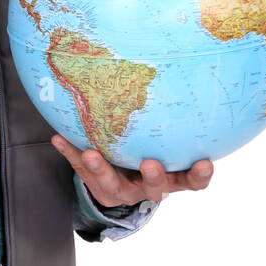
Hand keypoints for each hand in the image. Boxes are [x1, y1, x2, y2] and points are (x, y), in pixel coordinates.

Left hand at [50, 133, 213, 206]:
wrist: (123, 185)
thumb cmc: (153, 155)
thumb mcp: (168, 146)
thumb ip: (176, 125)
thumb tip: (183, 75)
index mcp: (172, 178)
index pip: (192, 181)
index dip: (199, 175)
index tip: (205, 163)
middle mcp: (148, 188)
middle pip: (156, 188)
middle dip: (154, 177)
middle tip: (151, 164)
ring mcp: (122, 190)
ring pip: (111, 183)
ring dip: (101, 168)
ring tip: (91, 154)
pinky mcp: (98, 186)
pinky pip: (81, 170)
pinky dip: (70, 153)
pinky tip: (60, 138)